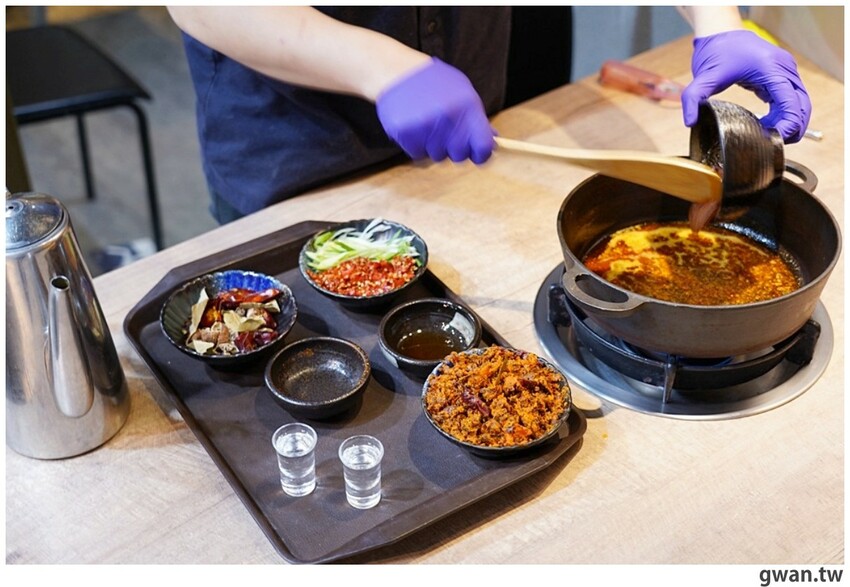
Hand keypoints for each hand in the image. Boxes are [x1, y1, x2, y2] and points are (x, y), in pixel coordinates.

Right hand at [376, 58, 494, 163]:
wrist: (396, 71)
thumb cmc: (433, 82)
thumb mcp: (461, 91)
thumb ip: (476, 117)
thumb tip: (493, 141)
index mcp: (467, 105)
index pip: (483, 146)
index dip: (482, 154)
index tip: (477, 154)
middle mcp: (448, 117)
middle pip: (459, 155)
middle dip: (454, 148)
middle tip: (444, 131)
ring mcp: (426, 126)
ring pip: (437, 156)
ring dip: (433, 145)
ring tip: (426, 123)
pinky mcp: (406, 133)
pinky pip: (418, 154)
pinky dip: (416, 144)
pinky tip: (414, 125)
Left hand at [681, 30, 810, 142]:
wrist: (721, 33)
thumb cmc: (715, 51)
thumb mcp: (703, 77)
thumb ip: (693, 99)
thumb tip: (690, 122)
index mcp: (772, 69)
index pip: (792, 103)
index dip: (788, 126)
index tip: (772, 140)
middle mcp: (784, 69)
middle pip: (803, 106)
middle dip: (792, 129)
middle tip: (771, 144)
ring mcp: (786, 71)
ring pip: (800, 104)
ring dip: (790, 123)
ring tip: (767, 136)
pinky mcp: (781, 76)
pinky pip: (791, 99)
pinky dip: (784, 115)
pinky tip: (766, 124)